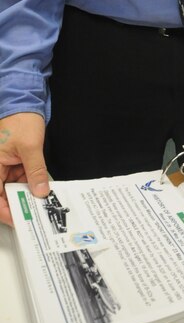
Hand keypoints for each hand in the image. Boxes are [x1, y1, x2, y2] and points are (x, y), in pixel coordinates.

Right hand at [0, 112, 49, 226]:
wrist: (25, 103)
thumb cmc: (21, 120)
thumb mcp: (31, 147)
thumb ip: (36, 171)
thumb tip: (40, 192)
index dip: (4, 211)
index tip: (19, 220)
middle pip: (2, 194)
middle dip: (17, 204)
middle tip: (34, 215)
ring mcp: (3, 165)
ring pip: (12, 188)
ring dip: (25, 195)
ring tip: (40, 204)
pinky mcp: (12, 162)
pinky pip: (19, 178)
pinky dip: (29, 184)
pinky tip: (40, 190)